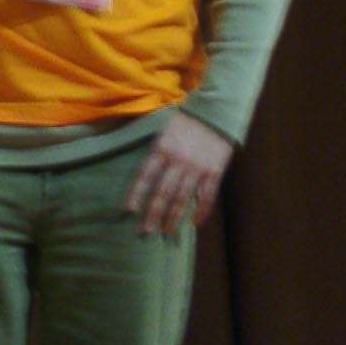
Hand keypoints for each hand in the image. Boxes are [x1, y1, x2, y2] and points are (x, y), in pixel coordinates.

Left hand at [125, 112, 234, 234]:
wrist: (216, 111)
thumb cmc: (186, 122)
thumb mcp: (163, 130)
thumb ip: (154, 152)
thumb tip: (142, 174)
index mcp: (162, 149)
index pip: (145, 175)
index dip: (136, 193)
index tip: (128, 211)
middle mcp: (178, 160)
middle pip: (163, 192)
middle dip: (153, 213)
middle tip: (145, 231)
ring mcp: (197, 168)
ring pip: (183, 198)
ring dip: (173, 217)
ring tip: (166, 232)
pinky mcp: (214, 172)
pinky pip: (207, 196)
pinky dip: (201, 211)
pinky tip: (194, 224)